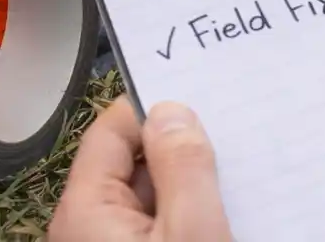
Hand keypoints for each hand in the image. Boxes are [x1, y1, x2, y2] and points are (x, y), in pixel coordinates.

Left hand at [49, 97, 231, 241]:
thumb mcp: (191, 233)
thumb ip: (182, 167)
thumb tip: (170, 109)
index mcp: (84, 210)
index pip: (111, 130)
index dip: (154, 108)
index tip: (203, 96)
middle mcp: (86, 228)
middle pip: (132, 163)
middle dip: (179, 147)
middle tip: (233, 132)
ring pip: (150, 197)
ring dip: (188, 185)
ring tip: (239, 171)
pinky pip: (158, 226)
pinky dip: (187, 216)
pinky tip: (227, 211)